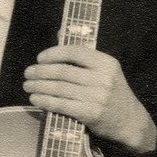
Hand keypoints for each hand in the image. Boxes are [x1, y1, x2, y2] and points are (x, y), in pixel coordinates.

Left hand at [23, 46, 156, 154]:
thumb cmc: (112, 94)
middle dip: (41, 72)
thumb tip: (59, 34)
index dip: (54, 53)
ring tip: (28, 86)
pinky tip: (36, 99)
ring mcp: (97, 96)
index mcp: (106, 63)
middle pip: (64, 71)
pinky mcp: (91, 113)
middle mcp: (103, 78)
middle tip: (28, 73)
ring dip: (39, 86)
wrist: (129, 122)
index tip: (40, 58)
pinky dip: (45, 101)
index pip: (75, 52)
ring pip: (60, 88)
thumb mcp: (105, 72)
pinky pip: (62, 105)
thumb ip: (83, 57)